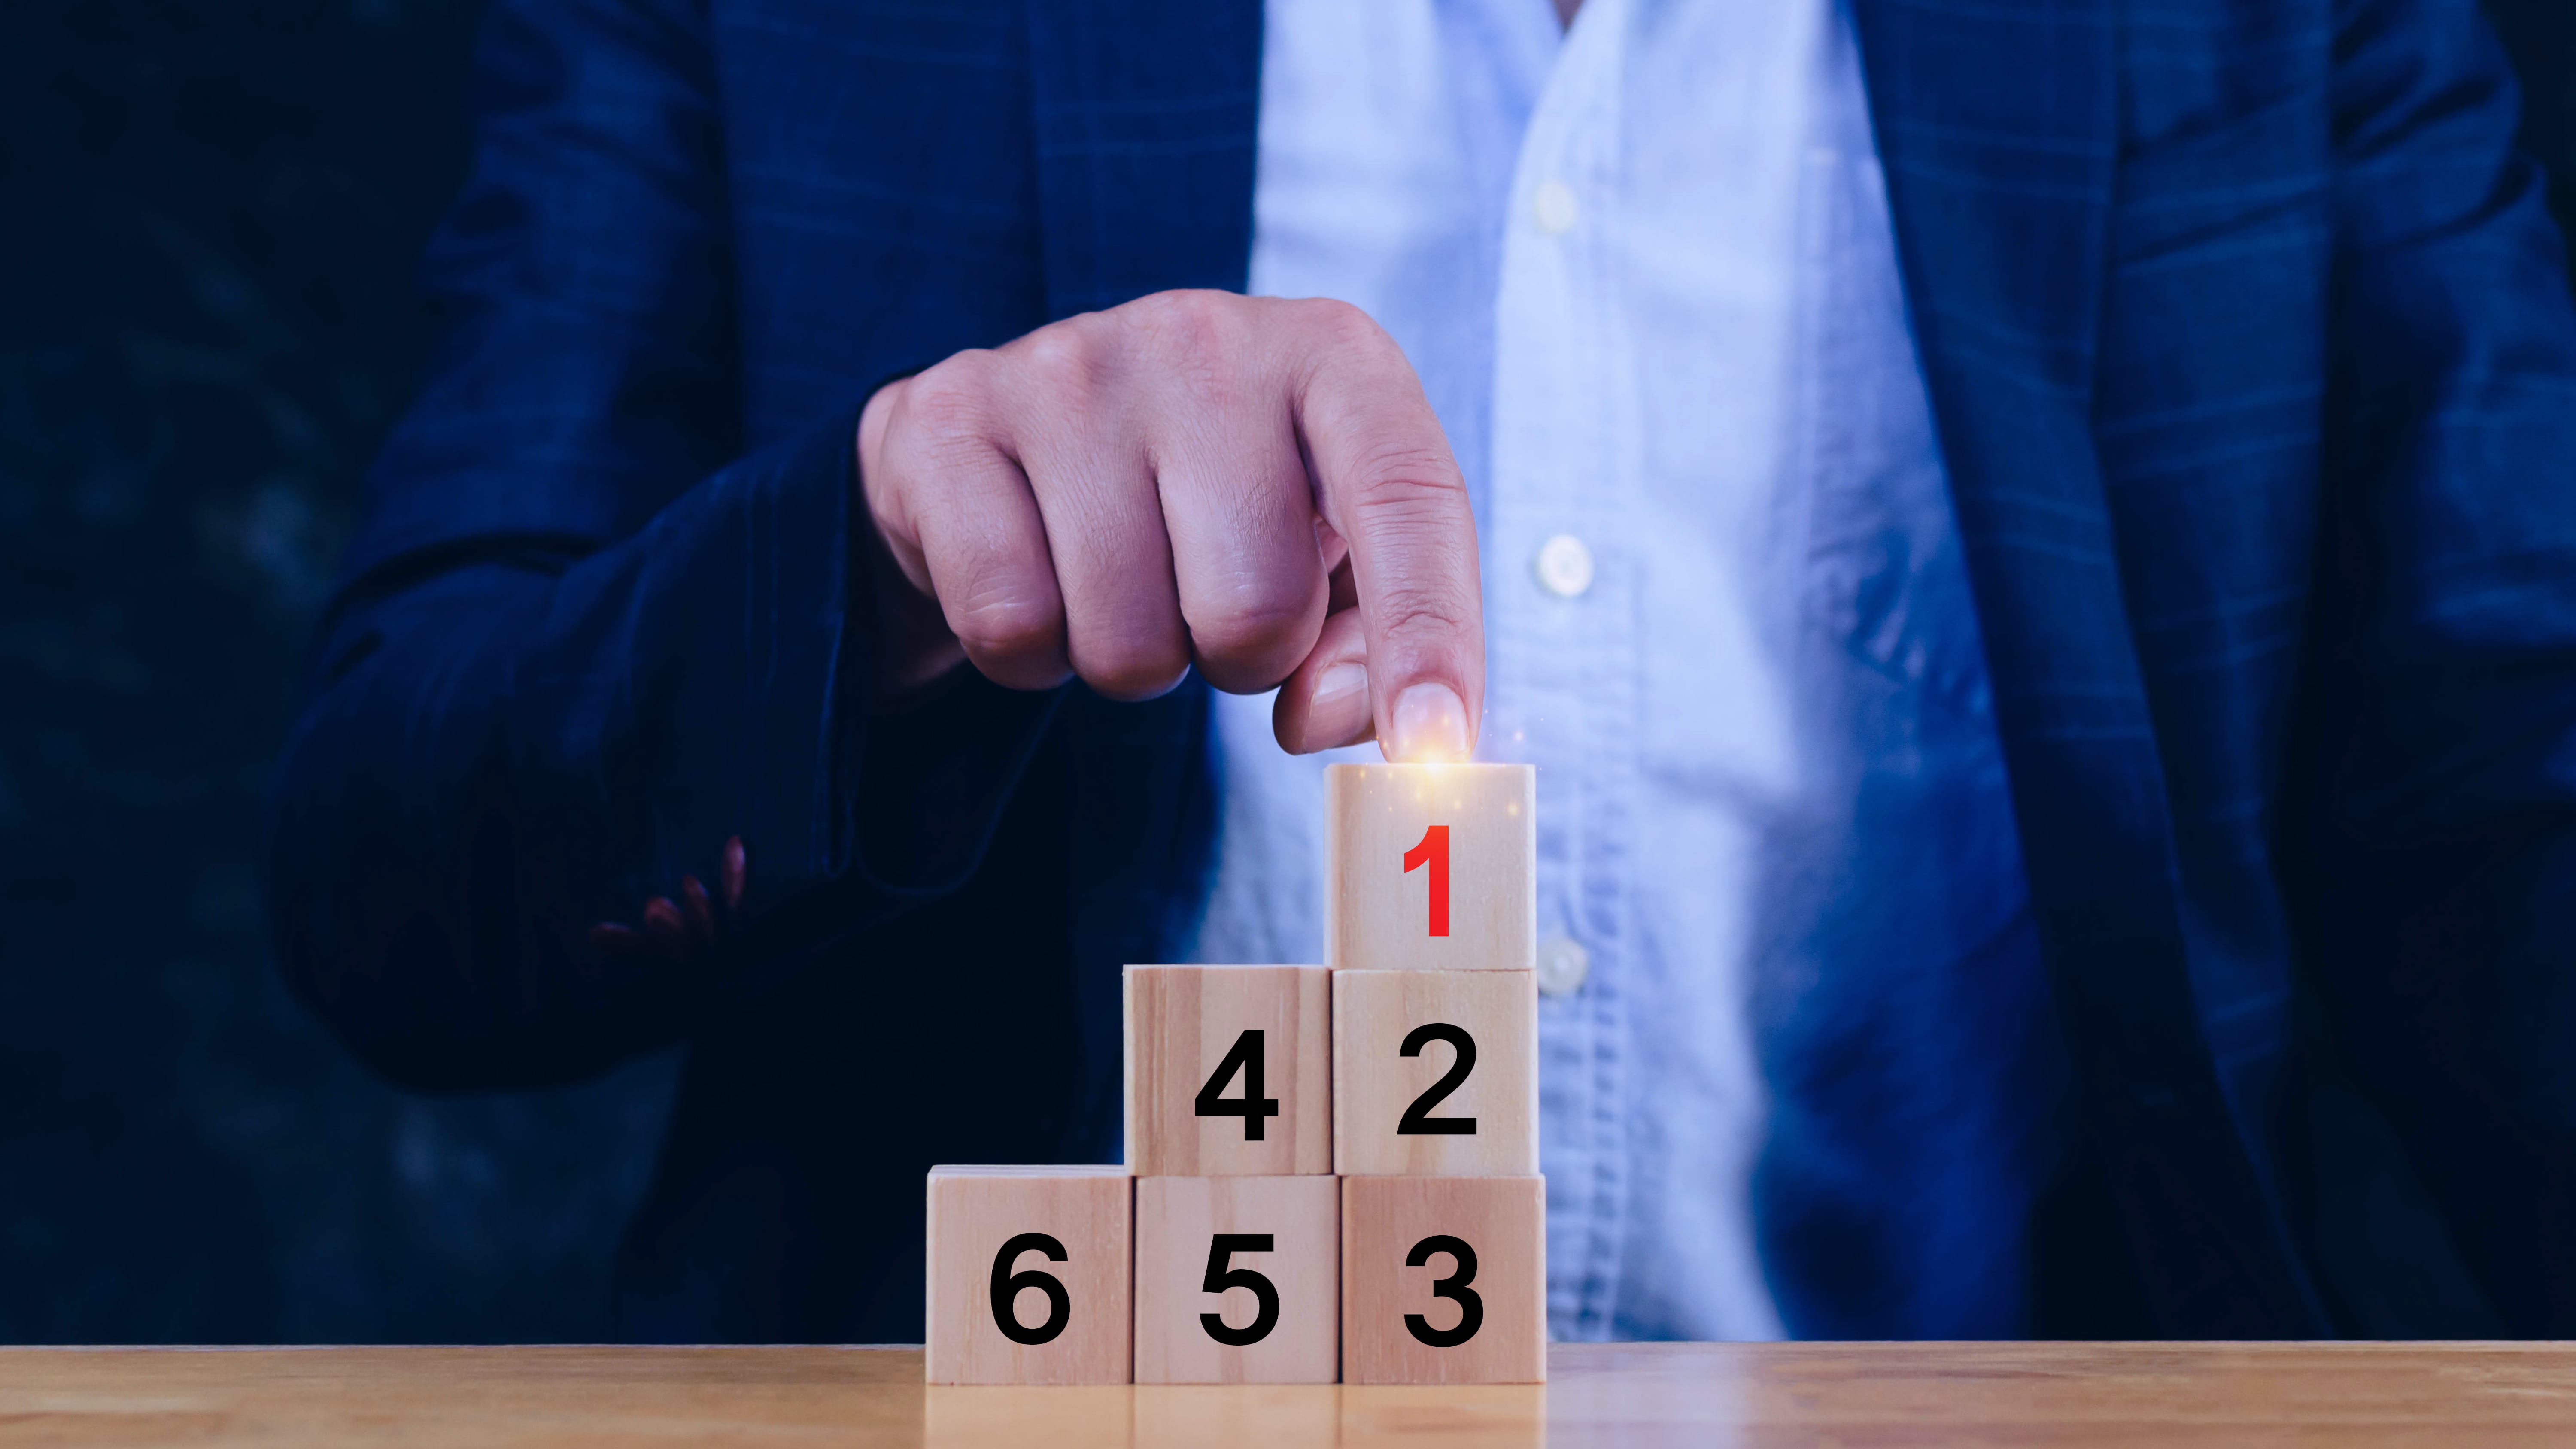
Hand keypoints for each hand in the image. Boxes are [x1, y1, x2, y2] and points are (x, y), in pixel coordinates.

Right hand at [855, 291, 1481, 760]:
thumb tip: (1328, 717)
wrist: (1016, 433)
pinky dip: (1027, 653)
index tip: (1434, 748)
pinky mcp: (950, 418)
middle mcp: (1204, 338)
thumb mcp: (1323, 553)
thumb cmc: (1209, 502)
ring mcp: (1067, 368)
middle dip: (1237, 655)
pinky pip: (1010, 625)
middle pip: (1255, 608)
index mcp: (1329, 355)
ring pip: (1127, 638)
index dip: (1432, 633)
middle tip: (1202, 601)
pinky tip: (1037, 575)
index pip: (1407, 494)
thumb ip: (1367, 641)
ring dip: (1132, 656)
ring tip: (1120, 579)